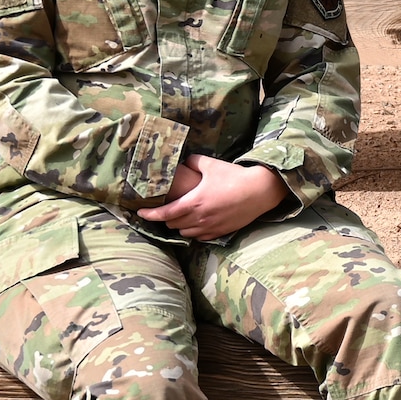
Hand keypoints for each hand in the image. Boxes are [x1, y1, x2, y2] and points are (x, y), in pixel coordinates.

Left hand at [138, 156, 289, 240]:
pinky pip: (200, 237)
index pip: (164, 214)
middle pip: (173, 224)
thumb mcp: (212, 164)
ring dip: (181, 226)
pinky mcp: (221, 232)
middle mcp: (199, 218)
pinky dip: (195, 231)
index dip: (149, 215)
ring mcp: (210, 227)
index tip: (140, 214)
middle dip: (167, 218)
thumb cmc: (235, 177)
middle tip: (168, 210)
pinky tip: (199, 223)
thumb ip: (194, 162)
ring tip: (183, 217)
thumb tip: (185, 162)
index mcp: (193, 202)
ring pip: (185, 233)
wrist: (260, 191)